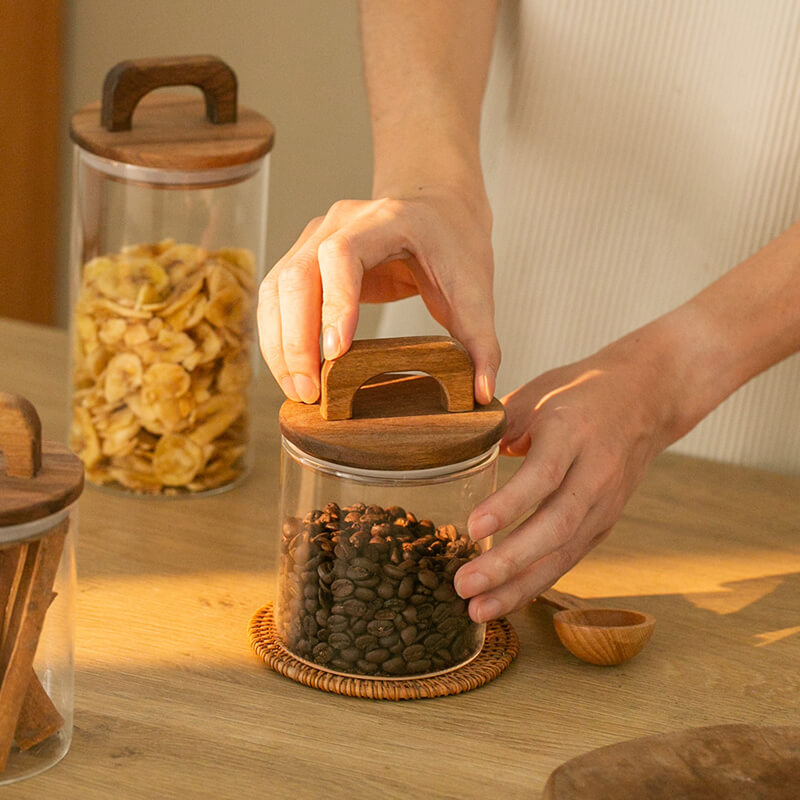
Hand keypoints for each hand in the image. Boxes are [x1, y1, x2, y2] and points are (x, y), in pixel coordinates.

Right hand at [256, 183, 499, 404]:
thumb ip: (482, 340)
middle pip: (297, 275)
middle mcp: (339, 222)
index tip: (337, 352)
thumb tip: (481, 393)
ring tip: (298, 391)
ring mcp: (314, 237)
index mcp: (385, 220)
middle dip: (296, 339)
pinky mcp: (304, 258)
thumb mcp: (475, 288)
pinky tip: (291, 372)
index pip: (342, 255)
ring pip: (277, 289)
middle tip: (310, 391)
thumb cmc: (452, 242)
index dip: (335, 302)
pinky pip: (276, 297)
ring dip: (279, 344)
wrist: (435, 207)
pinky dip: (278, 337)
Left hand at [454, 329, 682, 621]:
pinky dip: (538, 582)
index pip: (544, 474)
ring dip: (519, 586)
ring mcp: (605, 503)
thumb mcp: (538, 392)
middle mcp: (595, 473)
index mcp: (574, 432)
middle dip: (508, 563)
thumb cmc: (583, 391)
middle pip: (555, 526)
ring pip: (563, 553)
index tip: (473, 529)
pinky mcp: (605, 523)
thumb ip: (500, 425)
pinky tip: (506, 600)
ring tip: (478, 610)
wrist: (649, 398)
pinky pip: (570, 557)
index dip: (510, 504)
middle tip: (463, 585)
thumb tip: (458, 451)